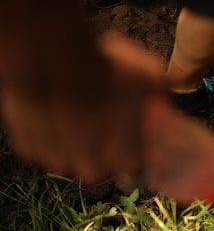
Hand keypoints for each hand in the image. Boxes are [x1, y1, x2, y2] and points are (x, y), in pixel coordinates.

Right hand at [1, 33, 165, 181]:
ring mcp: (60, 162)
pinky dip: (50, 130)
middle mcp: (95, 170)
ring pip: (72, 154)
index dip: (138, 146)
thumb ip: (162, 98)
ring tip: (79, 108)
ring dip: (77, 138)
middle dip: (106, 143)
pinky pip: (44, 143)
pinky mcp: (31, 149)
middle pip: (104, 163)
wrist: (57, 60)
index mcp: (130, 161)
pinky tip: (55, 107)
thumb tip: (165, 100)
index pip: (140, 165)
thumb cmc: (112, 69)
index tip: (135, 129)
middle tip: (104, 115)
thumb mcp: (154, 76)